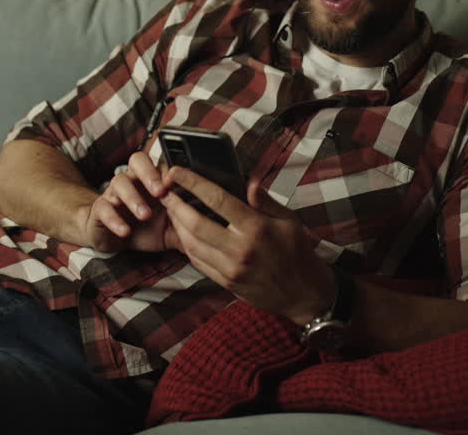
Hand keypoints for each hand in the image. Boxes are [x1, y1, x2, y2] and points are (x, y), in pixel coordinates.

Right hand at [81, 151, 181, 252]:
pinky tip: (125, 231)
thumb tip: (217, 229)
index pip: (160, 163)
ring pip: (119, 182)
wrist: (112, 237)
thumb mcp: (172, 229)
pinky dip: (115, 219)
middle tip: (160, 191)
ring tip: (145, 215)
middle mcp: (134, 181)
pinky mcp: (100, 210)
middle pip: (137, 160)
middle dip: (149, 173)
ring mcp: (115, 193)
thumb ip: (189, 225)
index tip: (178, 184)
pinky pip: (104, 208)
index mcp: (152, 180)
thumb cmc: (146, 229)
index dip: (168, 170)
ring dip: (133, 197)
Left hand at [161, 167, 334, 324]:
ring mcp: (231, 268)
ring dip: (176, 225)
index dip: (193, 183)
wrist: (303, 294)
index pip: (217, 199)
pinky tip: (182, 232)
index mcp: (256, 228)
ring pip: (191, 244)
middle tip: (164, 190)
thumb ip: (265, 201)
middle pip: (196, 223)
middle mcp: (240, 249)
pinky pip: (198, 261)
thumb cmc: (297, 252)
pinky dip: (186, 245)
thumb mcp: (289, 221)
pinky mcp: (226, 282)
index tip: (176, 171)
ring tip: (170, 209)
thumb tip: (249, 181)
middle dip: (175, 205)